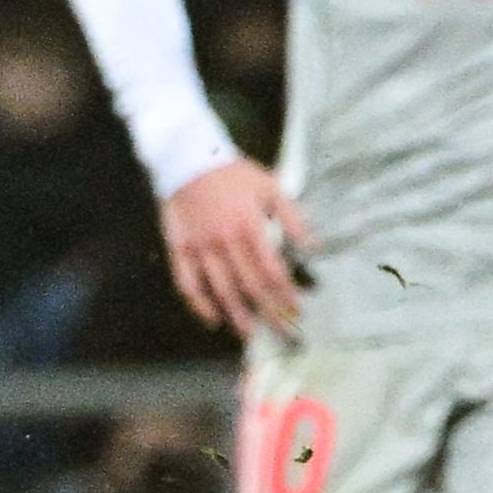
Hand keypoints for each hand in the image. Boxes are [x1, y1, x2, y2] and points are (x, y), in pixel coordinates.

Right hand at [159, 157, 309, 339]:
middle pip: (250, 286)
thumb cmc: (233, 173)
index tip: (297, 309)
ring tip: (252, 335)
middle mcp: (225, 241)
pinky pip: (187, 283)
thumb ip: (292, 217)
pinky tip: (212, 319)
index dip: (286, 293)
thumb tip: (313, 247)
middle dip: (270, 313)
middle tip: (284, 333)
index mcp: (249, 226)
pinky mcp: (179, 249)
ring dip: (238, 315)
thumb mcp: (270, 186)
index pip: (271, 271)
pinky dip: (199, 304)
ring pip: (221, 290)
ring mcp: (200, 247)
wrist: (188, 157)